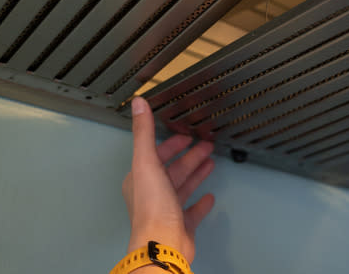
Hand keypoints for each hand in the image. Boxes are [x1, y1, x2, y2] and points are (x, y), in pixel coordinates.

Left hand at [122, 97, 214, 262]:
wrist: (164, 243)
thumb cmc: (153, 208)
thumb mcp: (147, 162)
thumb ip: (144, 133)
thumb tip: (138, 105)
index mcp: (141, 180)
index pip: (156, 155)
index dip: (171, 144)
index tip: (185, 135)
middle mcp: (152, 195)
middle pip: (173, 169)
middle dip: (190, 156)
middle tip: (205, 145)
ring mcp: (167, 211)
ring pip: (183, 187)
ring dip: (196, 173)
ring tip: (210, 162)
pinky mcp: (181, 225)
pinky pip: (193, 211)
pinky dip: (201, 203)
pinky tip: (209, 197)